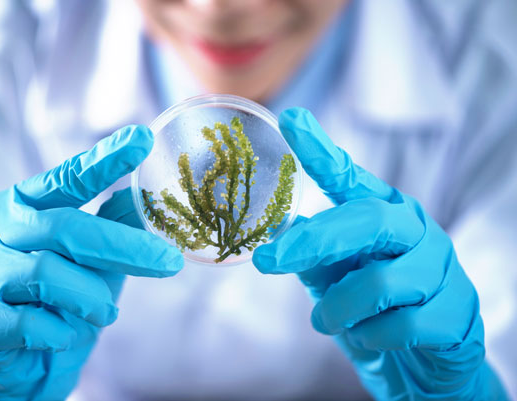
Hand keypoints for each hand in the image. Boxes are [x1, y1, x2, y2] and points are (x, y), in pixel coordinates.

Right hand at [0, 126, 183, 400]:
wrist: (12, 360)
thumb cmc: (54, 298)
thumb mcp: (89, 258)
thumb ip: (112, 225)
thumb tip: (147, 195)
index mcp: (23, 203)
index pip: (67, 178)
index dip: (105, 160)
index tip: (142, 139)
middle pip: (65, 227)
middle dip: (124, 247)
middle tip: (170, 262)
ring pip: (46, 274)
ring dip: (90, 297)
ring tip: (106, 312)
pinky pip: (30, 321)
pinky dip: (61, 330)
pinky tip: (65, 334)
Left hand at [253, 108, 507, 399]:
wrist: (423, 367)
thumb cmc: (374, 312)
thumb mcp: (336, 280)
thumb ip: (315, 255)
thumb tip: (281, 229)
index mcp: (385, 216)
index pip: (351, 178)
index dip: (320, 150)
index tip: (290, 120)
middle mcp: (417, 233)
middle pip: (367, 220)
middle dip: (312, 242)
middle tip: (266, 261)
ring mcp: (442, 272)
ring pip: (380, 283)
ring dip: (339, 308)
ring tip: (326, 321)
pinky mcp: (456, 316)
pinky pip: (401, 326)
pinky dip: (370, 337)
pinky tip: (367, 338)